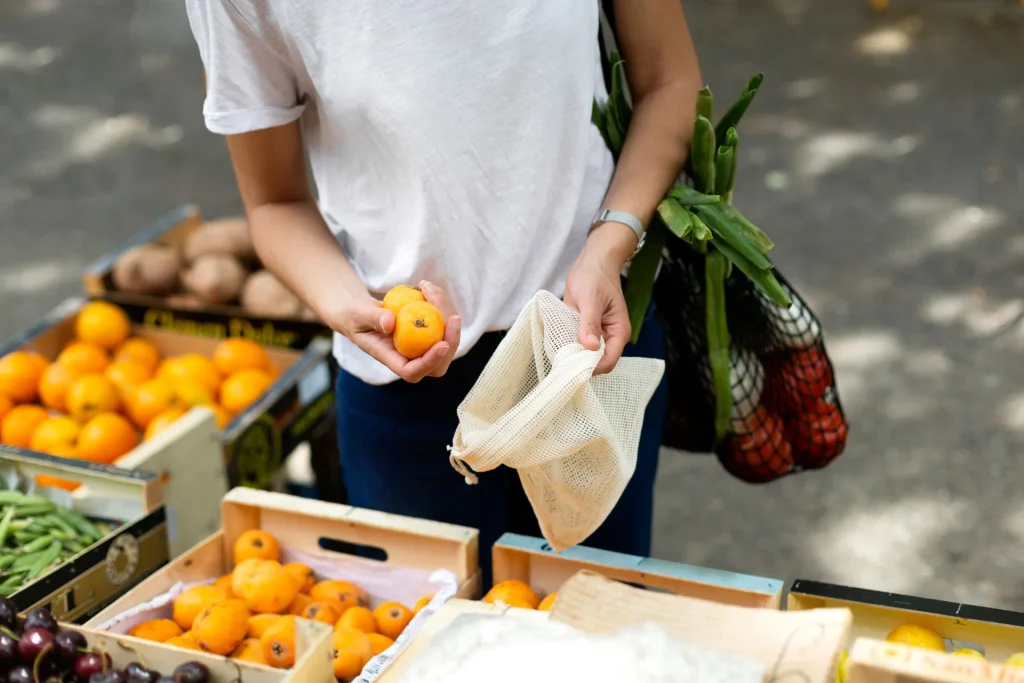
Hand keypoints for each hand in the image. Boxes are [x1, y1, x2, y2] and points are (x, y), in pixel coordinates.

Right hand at [332, 281, 461, 382]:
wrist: (359, 312)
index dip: (430, 362)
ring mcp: (420, 348)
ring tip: (429, 288)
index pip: (413, 372)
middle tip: (454, 317)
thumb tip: (390, 323)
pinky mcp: (428, 334)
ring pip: (446, 341)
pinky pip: (443, 324)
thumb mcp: (358, 314)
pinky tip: (428, 288)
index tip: (442, 344)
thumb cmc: (354, 316)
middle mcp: (409, 358)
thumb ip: (372, 318)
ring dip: (446, 314)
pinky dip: (441, 305)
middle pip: (439, 364)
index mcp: (390, 359)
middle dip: (451, 341)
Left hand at [564, 226, 634, 374]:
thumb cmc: (595, 276)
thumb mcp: (590, 299)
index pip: (608, 361)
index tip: (572, 366)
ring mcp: (597, 334)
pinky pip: (577, 344)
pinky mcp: (586, 330)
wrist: (593, 261)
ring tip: (557, 350)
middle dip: (580, 363)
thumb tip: (590, 347)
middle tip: (561, 359)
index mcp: (618, 332)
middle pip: (596, 362)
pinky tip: (557, 340)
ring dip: (572, 354)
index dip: (592, 367)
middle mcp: (609, 337)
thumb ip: (590, 324)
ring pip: (585, 355)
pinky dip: (568, 344)